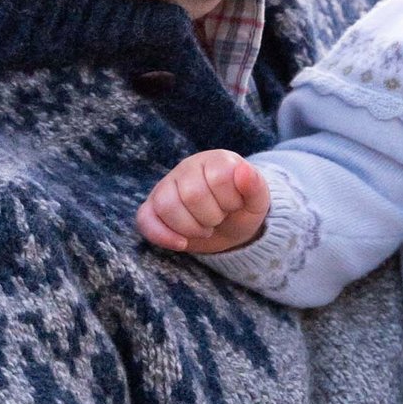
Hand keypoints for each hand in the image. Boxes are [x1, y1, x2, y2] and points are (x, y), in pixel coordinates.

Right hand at [136, 150, 272, 254]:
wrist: (229, 225)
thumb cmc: (242, 209)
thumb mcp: (258, 200)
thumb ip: (255, 185)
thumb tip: (243, 170)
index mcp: (216, 160)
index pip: (219, 179)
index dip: (229, 202)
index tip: (235, 205)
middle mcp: (188, 167)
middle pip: (191, 195)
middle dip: (211, 218)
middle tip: (218, 219)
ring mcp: (167, 186)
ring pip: (167, 206)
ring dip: (190, 228)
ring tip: (203, 228)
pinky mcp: (152, 206)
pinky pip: (144, 219)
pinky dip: (162, 236)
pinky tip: (181, 244)